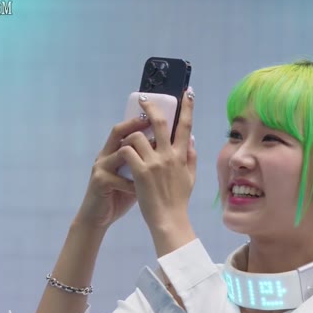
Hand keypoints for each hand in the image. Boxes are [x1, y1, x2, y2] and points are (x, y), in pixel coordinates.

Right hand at [73, 116, 153, 229]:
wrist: (98, 218)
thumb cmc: (119, 196)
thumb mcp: (135, 177)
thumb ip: (147, 163)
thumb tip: (171, 151)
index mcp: (115, 152)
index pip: (127, 129)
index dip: (140, 118)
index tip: (158, 111)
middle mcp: (106, 155)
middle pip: (119, 131)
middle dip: (136, 123)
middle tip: (153, 120)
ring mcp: (101, 167)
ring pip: (120, 152)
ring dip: (139, 153)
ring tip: (155, 155)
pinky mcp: (99, 182)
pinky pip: (120, 178)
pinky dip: (134, 183)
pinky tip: (144, 188)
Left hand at [119, 88, 196, 230]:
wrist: (169, 219)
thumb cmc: (179, 200)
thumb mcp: (190, 177)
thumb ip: (191, 156)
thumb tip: (190, 139)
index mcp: (181, 155)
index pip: (186, 126)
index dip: (187, 107)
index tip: (188, 92)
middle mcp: (169, 155)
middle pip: (160, 122)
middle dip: (151, 107)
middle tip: (143, 99)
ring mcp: (154, 162)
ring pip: (138, 135)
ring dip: (131, 135)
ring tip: (128, 140)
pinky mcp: (140, 171)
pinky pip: (127, 151)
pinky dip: (123, 150)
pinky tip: (122, 156)